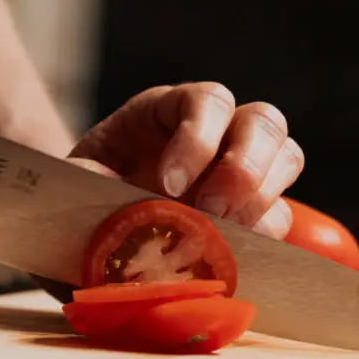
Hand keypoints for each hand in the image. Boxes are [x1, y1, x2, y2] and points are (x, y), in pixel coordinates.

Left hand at [69, 83, 302, 238]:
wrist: (81, 228)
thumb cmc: (79, 194)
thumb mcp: (72, 181)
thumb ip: (85, 181)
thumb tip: (111, 197)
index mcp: (167, 111)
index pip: (206, 101)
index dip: (198, 138)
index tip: (168, 186)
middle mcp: (214, 131)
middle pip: (263, 122)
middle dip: (243, 168)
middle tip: (211, 212)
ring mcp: (238, 170)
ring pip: (286, 160)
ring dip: (261, 200)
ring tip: (223, 237)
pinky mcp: (250, 213)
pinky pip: (279, 216)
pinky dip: (261, 237)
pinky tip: (229, 256)